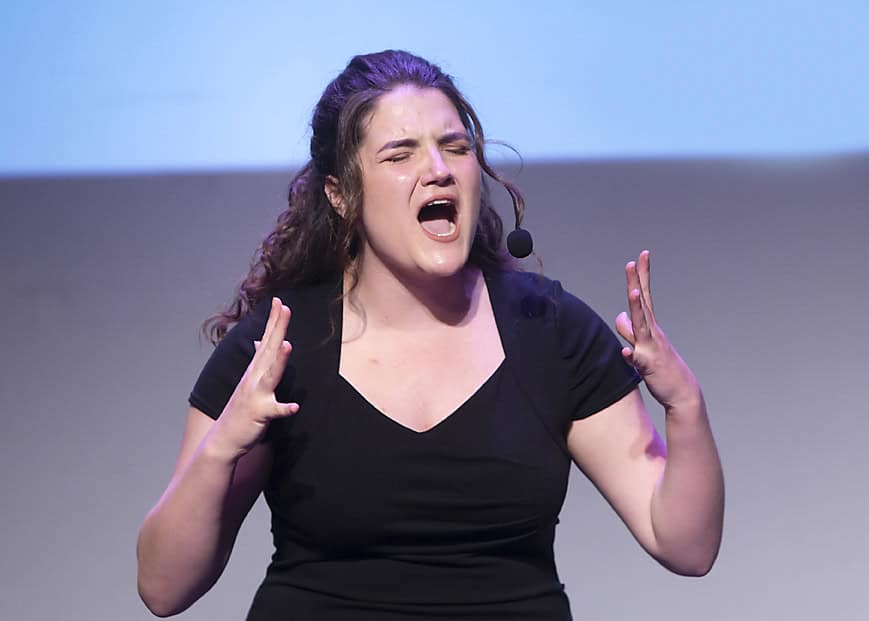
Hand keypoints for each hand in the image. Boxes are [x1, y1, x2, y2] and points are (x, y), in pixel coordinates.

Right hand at [211, 298, 298, 459]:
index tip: (280, 301)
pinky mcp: (259, 414)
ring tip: (287, 345)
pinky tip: (294, 406)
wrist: (223, 439)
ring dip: (278, 361)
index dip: (273, 321)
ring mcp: (256, 395)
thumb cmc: (240, 409)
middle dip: (277, 329)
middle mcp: (254, 378)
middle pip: (268, 350)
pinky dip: (283, 408)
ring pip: (269, 375)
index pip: (266, 340)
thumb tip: (260, 340)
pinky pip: (273, 411)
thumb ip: (258, 361)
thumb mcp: (249, 381)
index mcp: (255, 370)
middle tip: (285, 308)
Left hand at [615, 250, 700, 410]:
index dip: (642, 276)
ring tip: (632, 293)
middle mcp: (651, 333)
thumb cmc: (661, 367)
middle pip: (641, 303)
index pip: (644, 296)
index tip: (642, 255)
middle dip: (637, 282)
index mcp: (650, 326)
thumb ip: (630, 330)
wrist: (681, 393)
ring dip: (637, 310)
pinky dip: (631, 355)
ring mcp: (651, 348)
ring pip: (641, 327)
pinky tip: (626, 352)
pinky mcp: (648, 366)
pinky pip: (638, 359)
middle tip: (632, 261)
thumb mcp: (644, 345)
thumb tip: (619, 316)